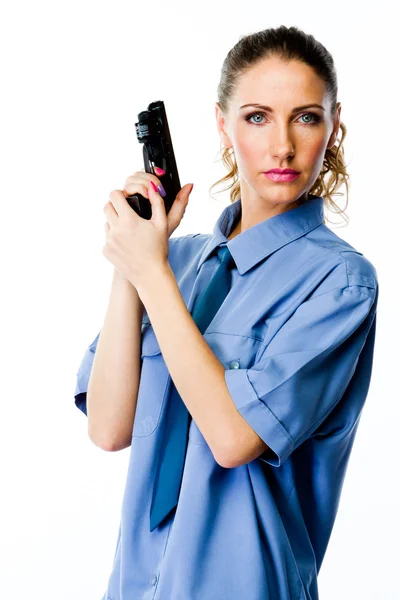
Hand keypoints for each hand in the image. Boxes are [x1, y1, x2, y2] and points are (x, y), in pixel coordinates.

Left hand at [103, 166, 193, 290]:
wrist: (150, 275)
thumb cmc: (159, 249)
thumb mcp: (162, 224)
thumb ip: (159, 202)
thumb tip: (156, 186)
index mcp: (129, 220)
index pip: (115, 195)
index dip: (121, 194)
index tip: (127, 198)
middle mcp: (115, 229)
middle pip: (107, 205)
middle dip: (116, 205)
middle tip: (127, 211)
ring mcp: (108, 241)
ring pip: (106, 221)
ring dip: (115, 221)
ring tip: (130, 229)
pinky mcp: (106, 250)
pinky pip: (107, 236)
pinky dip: (115, 236)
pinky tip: (127, 242)